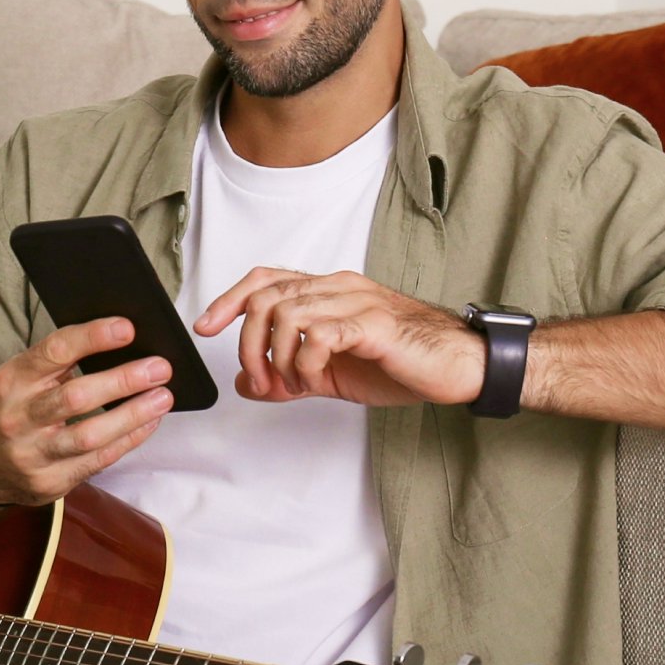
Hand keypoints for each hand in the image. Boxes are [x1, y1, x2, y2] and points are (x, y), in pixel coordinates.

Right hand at [0, 319, 173, 505]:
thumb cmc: (16, 409)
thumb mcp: (23, 378)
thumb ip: (61, 361)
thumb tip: (122, 341)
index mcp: (13, 380)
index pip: (54, 351)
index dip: (93, 337)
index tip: (127, 328)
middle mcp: (19, 417)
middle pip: (76, 397)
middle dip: (123, 380)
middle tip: (160, 368)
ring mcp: (33, 454)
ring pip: (89, 435)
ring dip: (132, 415)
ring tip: (163, 397)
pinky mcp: (50, 482)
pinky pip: (97, 461)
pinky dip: (128, 440)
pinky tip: (149, 423)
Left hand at [194, 267, 486, 407]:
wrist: (458, 366)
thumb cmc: (401, 363)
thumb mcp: (331, 375)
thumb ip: (288, 375)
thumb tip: (246, 382)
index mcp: (327, 291)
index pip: (265, 279)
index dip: (229, 299)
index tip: (206, 326)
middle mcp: (338, 287)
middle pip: (266, 297)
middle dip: (248, 342)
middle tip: (259, 379)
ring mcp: (356, 302)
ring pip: (286, 314)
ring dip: (275, 357)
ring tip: (292, 385)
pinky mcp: (372, 325)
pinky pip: (318, 335)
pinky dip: (303, 362)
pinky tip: (314, 380)